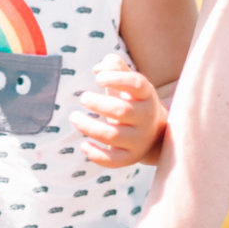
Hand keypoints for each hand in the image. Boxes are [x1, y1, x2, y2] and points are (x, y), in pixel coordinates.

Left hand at [69, 52, 166, 166]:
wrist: (154, 132)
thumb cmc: (132, 99)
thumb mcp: (129, 81)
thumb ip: (115, 66)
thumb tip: (99, 68)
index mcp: (146, 94)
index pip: (136, 84)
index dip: (116, 78)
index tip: (97, 78)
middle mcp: (146, 117)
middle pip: (122, 111)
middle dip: (98, 104)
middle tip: (83, 97)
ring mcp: (139, 139)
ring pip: (113, 135)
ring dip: (89, 126)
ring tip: (74, 117)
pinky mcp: (130, 157)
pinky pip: (114, 160)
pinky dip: (96, 155)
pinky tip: (83, 144)